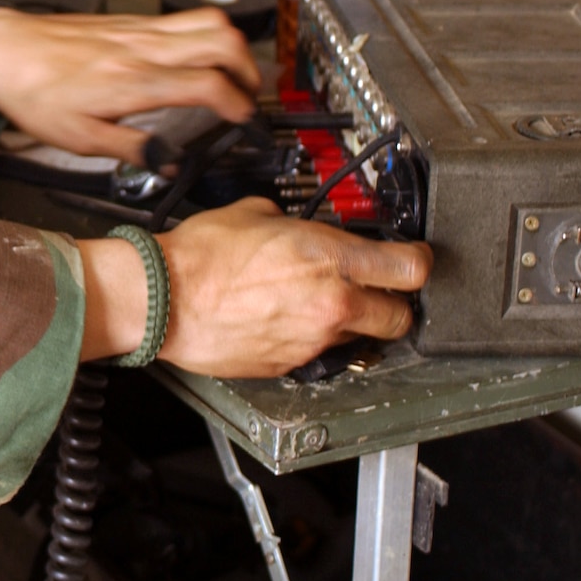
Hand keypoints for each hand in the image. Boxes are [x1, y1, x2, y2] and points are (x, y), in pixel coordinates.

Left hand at [0, 7, 259, 162]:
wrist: (3, 51)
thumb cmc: (33, 94)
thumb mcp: (78, 139)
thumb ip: (130, 150)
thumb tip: (168, 164)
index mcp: (132, 82)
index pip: (206, 85)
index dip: (237, 105)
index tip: (244, 121)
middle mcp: (142, 48)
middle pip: (221, 40)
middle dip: (248, 71)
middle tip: (247, 96)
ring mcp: (138, 29)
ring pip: (207, 20)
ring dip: (232, 46)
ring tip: (232, 75)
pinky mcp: (130, 20)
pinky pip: (182, 18)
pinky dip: (205, 35)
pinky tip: (198, 58)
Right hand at [77, 199, 431, 377]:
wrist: (163, 298)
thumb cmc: (200, 256)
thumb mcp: (254, 214)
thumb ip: (290, 222)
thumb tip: (295, 225)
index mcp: (330, 258)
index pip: (411, 268)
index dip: (417, 262)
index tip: (412, 260)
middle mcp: (332, 302)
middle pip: (400, 316)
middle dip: (394, 303)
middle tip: (378, 290)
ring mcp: (312, 339)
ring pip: (358, 337)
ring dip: (349, 322)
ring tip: (317, 305)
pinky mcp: (289, 365)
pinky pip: (316, 352)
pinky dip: (309, 338)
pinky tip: (282, 320)